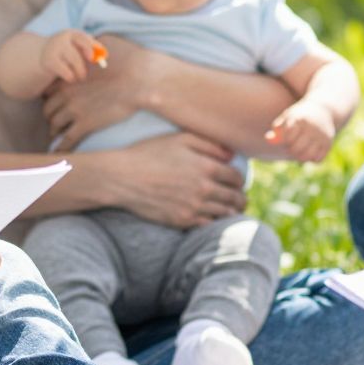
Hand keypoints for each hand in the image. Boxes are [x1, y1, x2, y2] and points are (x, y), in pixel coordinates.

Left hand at [44, 35, 155, 148]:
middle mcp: (66, 94)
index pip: (48, 89)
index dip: (50, 96)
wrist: (140, 79)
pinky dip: (61, 148)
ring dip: (55, 131)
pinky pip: (66, 141)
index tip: (56, 100)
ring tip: (57, 136)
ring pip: (54, 125)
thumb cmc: (127, 59)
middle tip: (55, 119)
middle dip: (50, 115)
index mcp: (69, 75)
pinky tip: (60, 153)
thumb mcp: (104, 44)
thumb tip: (91, 45)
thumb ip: (90, 50)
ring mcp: (74, 110)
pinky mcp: (85, 125)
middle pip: (47, 109)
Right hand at [103, 133, 246, 227]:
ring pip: (225, 214)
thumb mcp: (179, 139)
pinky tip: (214, 218)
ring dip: (232, 212)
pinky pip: (208, 225)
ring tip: (232, 210)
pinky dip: (215, 222)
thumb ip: (209, 144)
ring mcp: (194, 206)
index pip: (236, 177)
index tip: (237, 181)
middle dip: (240, 198)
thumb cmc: (148, 153)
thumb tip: (231, 155)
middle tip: (240, 199)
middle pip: (235, 198)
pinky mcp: (182, 220)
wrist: (123, 178)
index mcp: (206, 167)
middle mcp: (204, 188)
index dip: (239, 180)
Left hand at [266, 99, 339, 162]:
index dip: (285, 140)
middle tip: (291, 146)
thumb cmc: (300, 115)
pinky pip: (317, 160)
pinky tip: (310, 151)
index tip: (287, 137)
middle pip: (296, 149)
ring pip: (307, 156)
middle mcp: (313, 128)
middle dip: (290, 150)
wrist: (324, 110)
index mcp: (300, 119)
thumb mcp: (288, 117)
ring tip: (299, 150)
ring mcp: (322, 137)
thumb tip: (267, 139)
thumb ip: (277, 128)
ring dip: (300, 157)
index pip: (288, 137)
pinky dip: (311, 159)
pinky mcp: (328, 144)